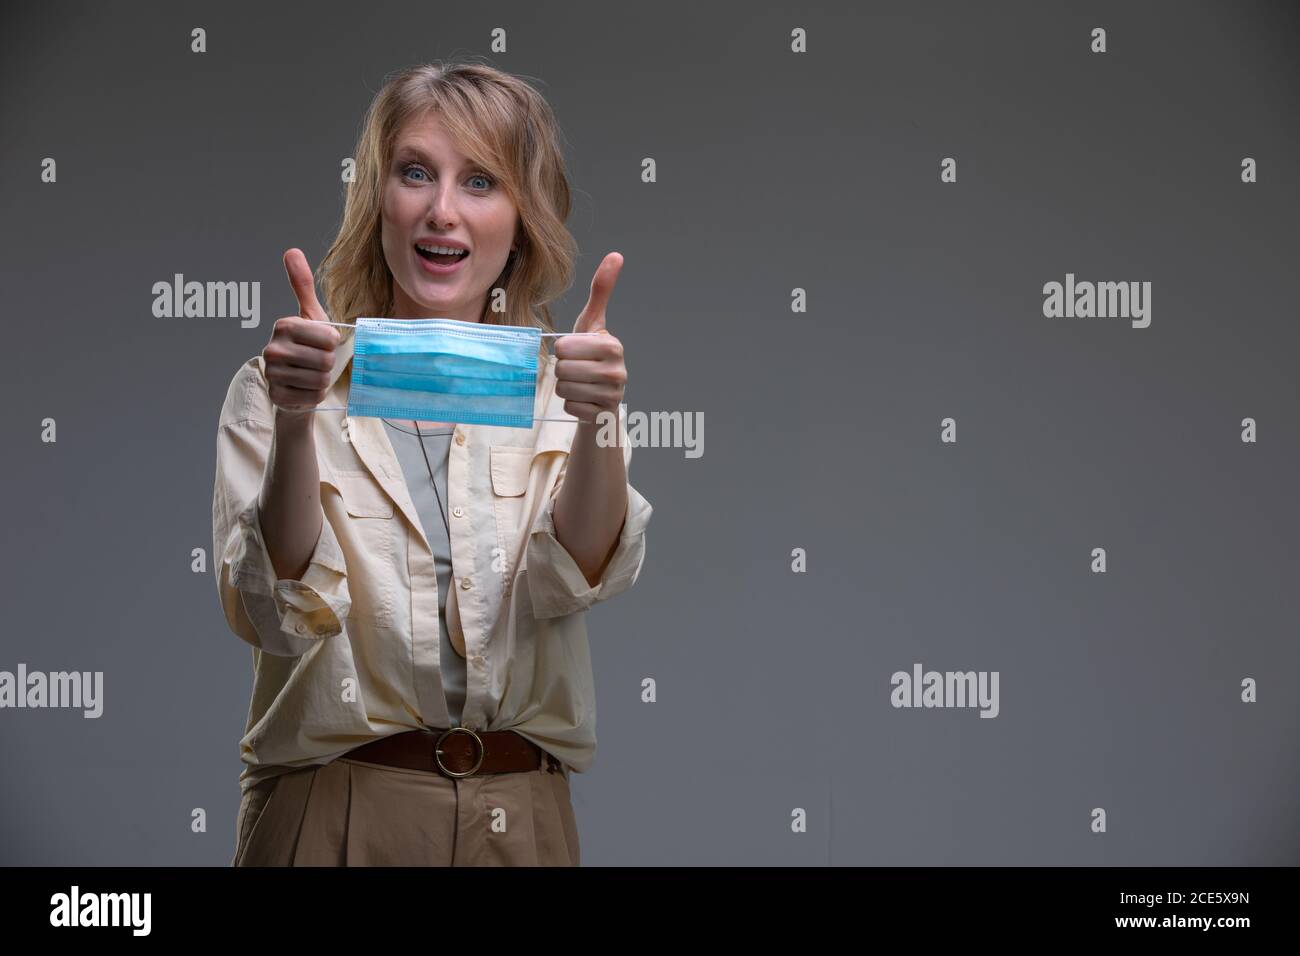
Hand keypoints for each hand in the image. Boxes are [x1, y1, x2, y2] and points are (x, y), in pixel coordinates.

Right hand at [261, 248, 340, 414]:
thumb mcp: (310, 315)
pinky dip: (315, 395)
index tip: (321, 343)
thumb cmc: (308, 346)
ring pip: (321, 379)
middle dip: (329, 364)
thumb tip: (292, 251)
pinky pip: (314, 397)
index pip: (329, 337)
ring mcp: (273, 375)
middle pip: (326, 360)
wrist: (295, 383)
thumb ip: (302, 285)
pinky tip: (305, 388)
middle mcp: (273, 349)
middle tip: (317, 362)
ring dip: (323, 379)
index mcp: (284, 325)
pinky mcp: (278, 397)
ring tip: (311, 374)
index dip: (332, 343)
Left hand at [554, 252, 625, 424]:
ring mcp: (612, 395)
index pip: (564, 347)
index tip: (576, 351)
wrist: (604, 396)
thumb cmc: (592, 355)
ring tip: (580, 384)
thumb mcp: (592, 323)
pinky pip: (569, 406)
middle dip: (563, 369)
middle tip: (576, 369)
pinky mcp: (603, 414)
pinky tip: (584, 399)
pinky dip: (572, 404)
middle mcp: (617, 371)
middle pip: (562, 368)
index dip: (563, 349)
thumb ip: (601, 290)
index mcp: (612, 345)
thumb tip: (616, 255)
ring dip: (566, 387)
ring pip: (564, 388)